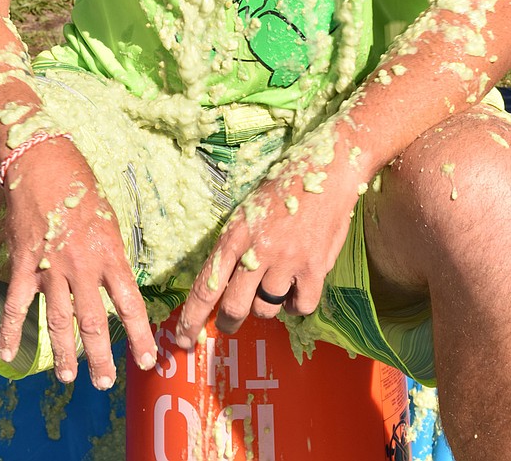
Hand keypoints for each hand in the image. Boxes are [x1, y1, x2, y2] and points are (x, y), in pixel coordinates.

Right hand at [0, 135, 155, 386]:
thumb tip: (117, 284)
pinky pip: (16, 304)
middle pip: (93, 322)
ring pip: (58, 321)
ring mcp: (51, 268)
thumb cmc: (81, 186)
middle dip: (100, 357)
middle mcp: (83, 266)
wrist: (43, 163)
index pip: (130, 304)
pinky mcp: (23, 264)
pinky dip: (10, 331)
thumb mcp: (109, 218)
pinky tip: (8, 354)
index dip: (139, 336)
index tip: (148, 360)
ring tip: (69, 376)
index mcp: (109, 253)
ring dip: (64, 353)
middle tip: (105, 383)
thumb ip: (111, 254)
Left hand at [174, 154, 359, 347]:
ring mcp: (287, 260)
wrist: (326, 170)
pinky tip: (296, 287)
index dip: (191, 318)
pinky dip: (296, 304)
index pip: (206, 286)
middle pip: (234, 306)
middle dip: (228, 322)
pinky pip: (300, 307)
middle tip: (229, 323)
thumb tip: (220, 285)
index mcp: (235, 234)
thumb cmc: (284, 188)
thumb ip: (235, 248)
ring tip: (273, 285)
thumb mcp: (247, 212)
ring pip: (266, 309)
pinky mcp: (314, 268)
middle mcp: (258, 250)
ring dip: (266, 306)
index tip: (183, 339)